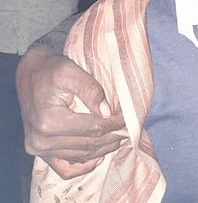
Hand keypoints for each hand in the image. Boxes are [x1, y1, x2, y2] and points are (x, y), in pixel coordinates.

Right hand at [16, 46, 125, 178]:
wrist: (29, 74)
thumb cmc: (50, 70)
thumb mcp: (71, 72)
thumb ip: (90, 90)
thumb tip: (106, 113)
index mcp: (49, 121)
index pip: (92, 129)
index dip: (113, 124)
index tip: (126, 118)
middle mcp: (41, 140)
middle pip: (88, 144)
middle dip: (111, 137)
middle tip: (127, 129)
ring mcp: (38, 148)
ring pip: (80, 156)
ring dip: (101, 149)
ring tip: (118, 138)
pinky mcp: (38, 150)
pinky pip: (63, 168)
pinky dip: (82, 166)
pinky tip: (97, 158)